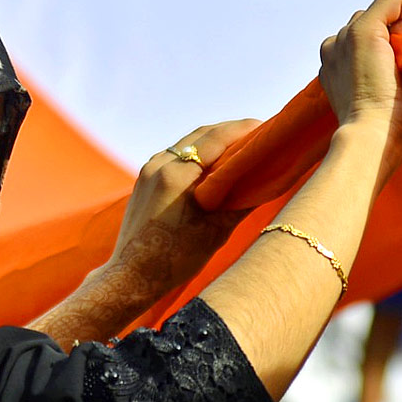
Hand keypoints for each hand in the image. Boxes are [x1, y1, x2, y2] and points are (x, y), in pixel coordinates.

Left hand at [109, 119, 259, 294]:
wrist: (132, 275)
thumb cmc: (175, 259)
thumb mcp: (216, 231)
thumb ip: (242, 201)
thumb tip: (269, 181)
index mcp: (176, 175)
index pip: (216, 138)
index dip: (244, 129)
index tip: (268, 126)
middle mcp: (159, 165)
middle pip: (202, 135)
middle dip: (232, 131)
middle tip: (260, 133)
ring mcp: (149, 170)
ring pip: (187, 144)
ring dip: (214, 141)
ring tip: (241, 146)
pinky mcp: (144, 178)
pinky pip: (176, 156)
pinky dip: (197, 154)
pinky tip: (214, 163)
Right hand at [319, 0, 401, 180]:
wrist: (370, 136)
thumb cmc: (380, 127)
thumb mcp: (375, 93)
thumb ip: (377, 70)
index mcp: (333, 63)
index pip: (365, 37)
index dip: (389, 49)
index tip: (392, 78)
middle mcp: (332, 46)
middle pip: (373, 20)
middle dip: (394, 37)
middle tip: (397, 73)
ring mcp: (344, 37)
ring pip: (384, 12)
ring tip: (398, 66)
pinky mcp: (363, 31)